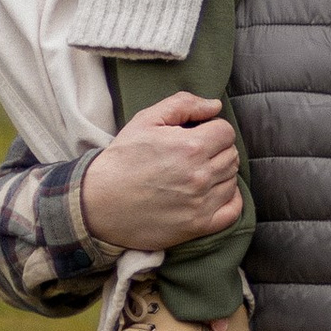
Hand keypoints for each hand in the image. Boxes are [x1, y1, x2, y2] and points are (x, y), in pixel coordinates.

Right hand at [78, 93, 243, 251]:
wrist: (98, 202)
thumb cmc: (122, 159)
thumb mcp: (145, 120)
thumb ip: (183, 105)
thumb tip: (215, 106)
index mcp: (190, 147)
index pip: (226, 132)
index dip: (213, 130)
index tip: (198, 135)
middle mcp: (199, 176)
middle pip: (231, 155)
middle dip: (217, 150)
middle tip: (196, 154)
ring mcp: (200, 203)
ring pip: (232, 180)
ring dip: (221, 173)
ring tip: (198, 172)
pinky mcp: (197, 226)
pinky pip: (233, 211)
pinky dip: (230, 200)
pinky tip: (215, 192)